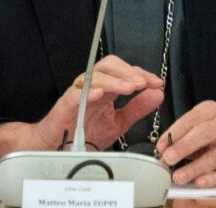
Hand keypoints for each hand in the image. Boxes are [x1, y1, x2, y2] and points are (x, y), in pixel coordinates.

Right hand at [35, 55, 163, 149]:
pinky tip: (101, 94)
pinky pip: (75, 94)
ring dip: (114, 80)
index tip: (157, 83)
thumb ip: (137, 108)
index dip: (142, 75)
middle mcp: (93, 87)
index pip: (125, 72)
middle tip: (142, 83)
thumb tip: (158, 94)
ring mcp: (78, 94)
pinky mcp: (65, 106)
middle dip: (128, 71)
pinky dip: (88, 92)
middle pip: (109, 66)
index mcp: (106, 89)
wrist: (57, 149)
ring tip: (130, 88)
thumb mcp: (118, 122)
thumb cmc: (85, 133)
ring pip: (94, 76)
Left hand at [155, 100, 215, 187]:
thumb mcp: (202, 124)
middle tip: (168, 159)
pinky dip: (211, 179)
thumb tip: (164, 150)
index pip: (191, 119)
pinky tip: (199, 183)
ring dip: (194, 168)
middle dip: (183, 147)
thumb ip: (184, 134)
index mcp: (212, 110)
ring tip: (178, 177)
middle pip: (203, 135)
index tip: (160, 147)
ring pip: (214, 157)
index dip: (174, 134)